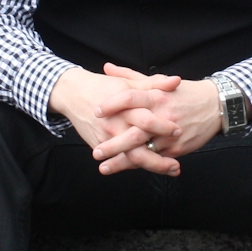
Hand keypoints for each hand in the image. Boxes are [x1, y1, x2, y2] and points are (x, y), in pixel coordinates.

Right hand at [48, 65, 181, 176]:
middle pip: (138, 145)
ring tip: (172, 169)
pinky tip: (153, 167)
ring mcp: (106, 137)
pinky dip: (137, 165)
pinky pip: (120, 159)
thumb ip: (154, 84)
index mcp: (124, 106)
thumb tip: (177, 81)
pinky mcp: (99, 145)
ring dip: (152, 166)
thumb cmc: (103, 86)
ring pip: (130, 157)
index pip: (146, 119)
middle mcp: (115, 124)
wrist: (73, 93)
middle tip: (177, 163)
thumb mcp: (129, 83)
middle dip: (158, 157)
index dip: (162, 127)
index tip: (178, 131)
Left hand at [91, 65, 222, 172]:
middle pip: (135, 132)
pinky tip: (125, 169)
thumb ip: (130, 77)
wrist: (216, 106)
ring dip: (123, 161)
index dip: (112, 104)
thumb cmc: (184, 92)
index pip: (130, 98)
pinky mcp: (177, 148)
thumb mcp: (159, 81)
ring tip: (104, 167)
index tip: (95, 111)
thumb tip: (106, 68)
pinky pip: (156, 159)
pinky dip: (140, 164)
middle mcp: (162, 115)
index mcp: (157, 96)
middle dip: (114, 144)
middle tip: (96, 152)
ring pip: (144, 150)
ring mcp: (170, 134)